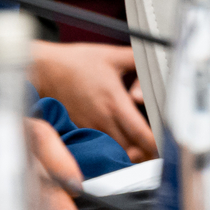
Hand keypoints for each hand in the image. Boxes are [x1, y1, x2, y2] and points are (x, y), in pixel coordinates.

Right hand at [31, 42, 156, 162]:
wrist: (44, 70)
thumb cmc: (76, 62)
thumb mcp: (112, 55)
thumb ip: (137, 59)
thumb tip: (156, 64)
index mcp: (114, 102)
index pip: (140, 134)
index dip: (155, 145)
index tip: (165, 146)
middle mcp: (102, 119)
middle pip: (130, 149)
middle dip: (146, 153)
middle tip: (158, 149)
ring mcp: (89, 127)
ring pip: (114, 151)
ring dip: (129, 153)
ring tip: (141, 149)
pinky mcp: (79, 129)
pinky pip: (99, 146)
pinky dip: (111, 149)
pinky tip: (119, 144)